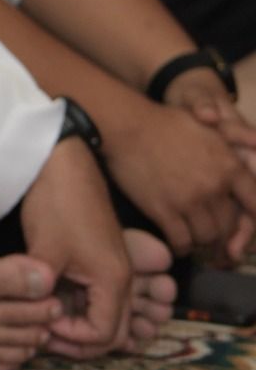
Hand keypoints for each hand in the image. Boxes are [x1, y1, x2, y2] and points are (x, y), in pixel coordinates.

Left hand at [19, 137, 130, 353]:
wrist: (61, 164)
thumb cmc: (55, 204)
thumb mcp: (44, 250)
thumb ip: (42, 288)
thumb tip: (38, 317)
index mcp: (113, 280)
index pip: (104, 334)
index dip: (73, 339)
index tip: (43, 326)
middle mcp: (121, 279)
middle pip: (113, 332)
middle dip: (80, 340)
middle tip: (45, 334)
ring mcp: (114, 269)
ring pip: (108, 315)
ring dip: (82, 325)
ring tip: (48, 320)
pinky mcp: (102, 260)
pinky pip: (100, 297)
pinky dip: (81, 307)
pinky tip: (53, 303)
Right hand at [100, 94, 255, 262]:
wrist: (127, 126)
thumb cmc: (166, 122)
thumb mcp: (208, 125)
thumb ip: (238, 136)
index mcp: (229, 167)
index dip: (253, 221)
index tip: (244, 229)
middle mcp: (214, 187)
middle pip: (230, 226)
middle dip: (224, 235)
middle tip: (216, 239)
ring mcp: (188, 201)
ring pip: (207, 237)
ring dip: (203, 242)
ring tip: (195, 239)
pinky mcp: (163, 211)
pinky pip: (181, 241)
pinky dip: (182, 247)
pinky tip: (179, 244)